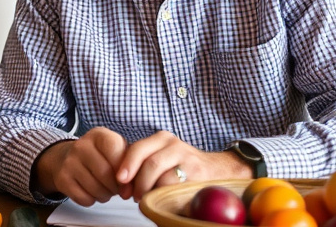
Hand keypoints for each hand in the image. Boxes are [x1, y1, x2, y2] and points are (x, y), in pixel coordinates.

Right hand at [32, 127, 129, 205]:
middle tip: (116, 187)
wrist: (66, 157)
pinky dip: (92, 200)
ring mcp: (69, 162)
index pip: (115, 150)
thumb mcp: (115, 149)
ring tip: (105, 189)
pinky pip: (84, 198)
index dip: (125, 169)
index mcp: (99, 135)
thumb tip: (130, 187)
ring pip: (96, 189)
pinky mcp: (62, 179)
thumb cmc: (100, 156)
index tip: (126, 178)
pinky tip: (92, 191)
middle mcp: (81, 145)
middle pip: (106, 174)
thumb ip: (128, 163)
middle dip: (116, 187)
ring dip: (105, 195)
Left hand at [115, 131, 251, 199]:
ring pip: (160, 173)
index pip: (137, 149)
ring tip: (146, 197)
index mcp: (161, 138)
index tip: (119, 182)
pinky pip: (173, 184)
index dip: (125, 167)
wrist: (216, 170)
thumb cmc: (180, 168)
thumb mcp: (161, 158)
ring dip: (148, 189)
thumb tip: (121, 183)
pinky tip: (162, 198)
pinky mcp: (196, 171)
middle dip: (137, 182)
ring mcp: (186, 157)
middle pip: (148, 162)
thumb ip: (142, 164)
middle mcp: (173, 144)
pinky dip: (163, 194)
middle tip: (132, 196)